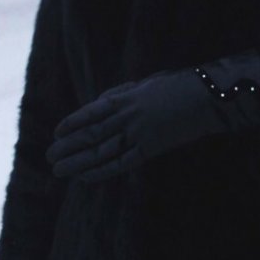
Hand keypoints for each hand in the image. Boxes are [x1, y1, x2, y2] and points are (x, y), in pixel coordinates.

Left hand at [46, 53, 259, 181]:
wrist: (209, 97)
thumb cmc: (179, 85)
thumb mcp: (146, 83)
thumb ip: (122, 93)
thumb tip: (100, 103)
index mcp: (126, 98)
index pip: (90, 113)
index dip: (71, 124)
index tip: (55, 133)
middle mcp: (128, 117)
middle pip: (91, 135)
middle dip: (68, 147)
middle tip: (50, 157)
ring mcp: (139, 135)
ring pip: (101, 152)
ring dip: (78, 162)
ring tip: (59, 170)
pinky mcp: (152, 149)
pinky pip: (121, 163)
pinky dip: (101, 172)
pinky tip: (86, 177)